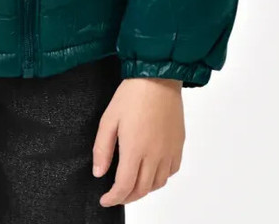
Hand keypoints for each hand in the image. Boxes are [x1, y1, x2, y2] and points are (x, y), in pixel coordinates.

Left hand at [92, 77, 184, 206]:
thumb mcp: (109, 119)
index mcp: (135, 150)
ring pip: (158, 183)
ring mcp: (169, 151)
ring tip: (133, 184)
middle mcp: (155, 155)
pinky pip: (172, 171)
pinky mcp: (179, 144)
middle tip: (116, 195)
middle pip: (142, 189)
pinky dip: (161, 178)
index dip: (114, 198)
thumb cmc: (132, 95)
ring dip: (144, 189)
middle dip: (127, 197)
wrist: (158, 77)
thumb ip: (102, 149)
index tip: (105, 200)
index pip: (125, 186)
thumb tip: (99, 173)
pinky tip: (152, 171)